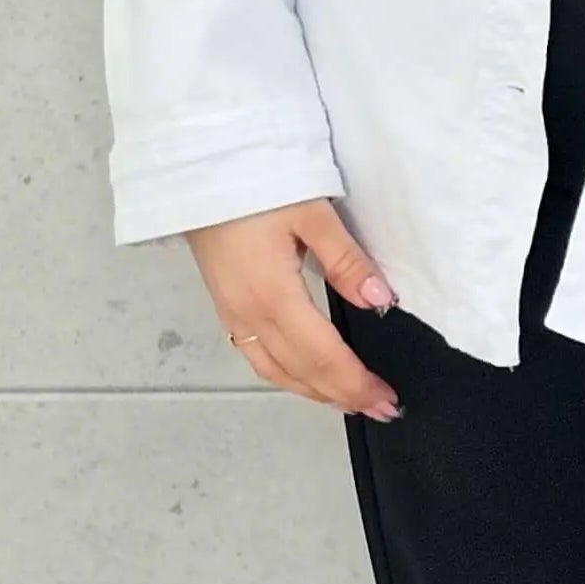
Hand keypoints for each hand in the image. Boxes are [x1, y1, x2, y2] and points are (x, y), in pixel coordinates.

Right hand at [185, 199, 402, 418]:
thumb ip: (346, 260)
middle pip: (302, 372)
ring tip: (348, 402)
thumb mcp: (311, 212)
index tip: (387, 400)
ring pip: (276, 372)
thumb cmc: (256, 185)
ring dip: (314, 392)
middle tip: (381, 409)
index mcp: (275, 297)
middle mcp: (251, 316)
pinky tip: (305, 377)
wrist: (197, 173)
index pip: (324, 356)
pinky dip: (287, 376)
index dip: (356, 382)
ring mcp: (233, 315)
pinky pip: (257, 358)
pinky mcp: (225, 308)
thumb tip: (380, 301)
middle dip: (343, 395)